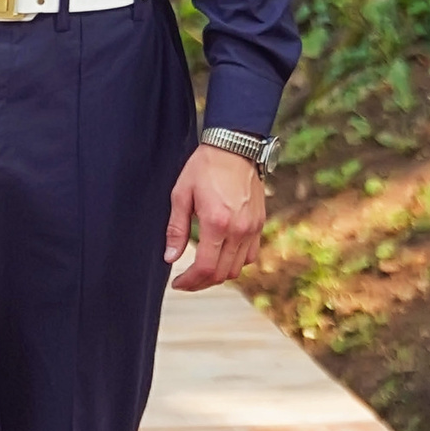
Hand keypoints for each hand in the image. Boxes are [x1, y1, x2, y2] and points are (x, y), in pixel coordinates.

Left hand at [165, 143, 264, 292]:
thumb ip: (176, 229)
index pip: (205, 267)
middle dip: (201, 283)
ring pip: (237, 269)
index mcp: (216, 222)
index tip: (177, 283)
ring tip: (201, 270)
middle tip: (186, 281)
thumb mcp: (181, 194)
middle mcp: (238, 230)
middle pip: (221, 274)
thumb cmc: (205, 167)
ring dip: (218, 275)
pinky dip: (235, 263)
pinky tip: (221, 257)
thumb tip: (170, 257)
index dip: (189, 282)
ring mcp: (252, 228)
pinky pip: (250, 256)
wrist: (235, 147)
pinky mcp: (259, 224)